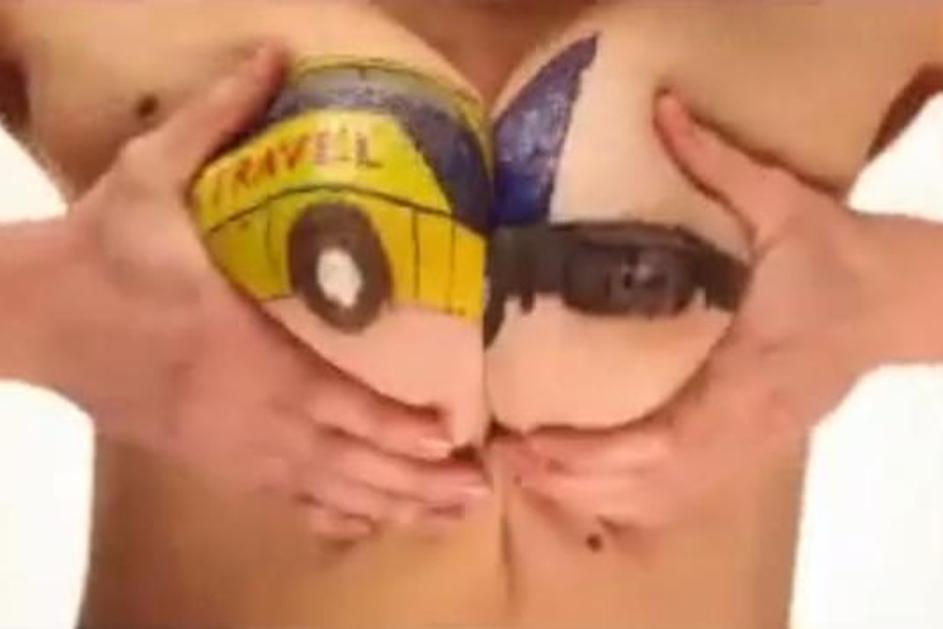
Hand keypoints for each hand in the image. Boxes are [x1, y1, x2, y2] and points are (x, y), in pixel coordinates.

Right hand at [64, 47, 488, 538]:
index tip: (452, 437)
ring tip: (448, 516)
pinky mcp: (211, 461)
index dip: (396, 426)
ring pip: (323, 491)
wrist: (35, 318)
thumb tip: (272, 55)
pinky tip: (367, 526)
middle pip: (347, 462)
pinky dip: (331, 514)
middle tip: (479, 491)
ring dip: (390, 505)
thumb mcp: (152, 177)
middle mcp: (249, 413)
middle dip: (416, 480)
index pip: (338, 400)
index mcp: (245, 353)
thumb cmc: (102, 254)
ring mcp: (231, 446)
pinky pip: (281, 499)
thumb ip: (217, 119)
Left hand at [498, 93, 941, 527]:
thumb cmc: (837, 257)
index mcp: (746, 378)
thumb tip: (659, 107)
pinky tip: (579, 487)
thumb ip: (719, 162)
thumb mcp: (785, 203)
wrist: (896, 301)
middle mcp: (742, 430)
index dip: (592, 453)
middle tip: (504, 456)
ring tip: (525, 473)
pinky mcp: (745, 449)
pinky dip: (624, 500)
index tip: (530, 439)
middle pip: (646, 486)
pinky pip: (678, 496)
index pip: (663, 440)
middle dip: (570, 481)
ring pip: (658, 501)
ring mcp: (745, 448)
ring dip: (588, 498)